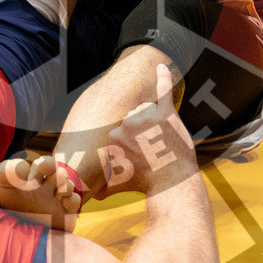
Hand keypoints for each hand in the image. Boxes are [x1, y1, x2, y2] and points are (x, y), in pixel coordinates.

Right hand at [106, 64, 198, 195]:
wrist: (171, 184)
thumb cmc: (143, 184)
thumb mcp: (117, 184)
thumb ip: (102, 186)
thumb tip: (91, 195)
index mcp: (113, 134)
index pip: (121, 130)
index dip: (132, 145)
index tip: (139, 157)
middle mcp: (127, 121)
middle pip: (133, 119)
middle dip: (142, 134)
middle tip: (152, 152)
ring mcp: (147, 115)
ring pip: (147, 111)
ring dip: (154, 123)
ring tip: (161, 142)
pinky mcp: (166, 112)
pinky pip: (163, 89)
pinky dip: (163, 76)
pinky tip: (163, 66)